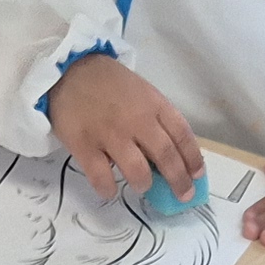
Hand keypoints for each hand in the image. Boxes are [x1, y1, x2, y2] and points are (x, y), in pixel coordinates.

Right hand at [44, 56, 205, 209]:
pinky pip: (101, 176)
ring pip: (137, 170)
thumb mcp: (140, 91)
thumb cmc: (108, 83)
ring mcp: (110, 134)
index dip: (193, 158)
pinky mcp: (84, 145)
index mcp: (153, 103)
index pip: (182, 134)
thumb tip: (166, 156)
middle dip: (179, 180)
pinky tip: (109, 189)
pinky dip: (108, 188)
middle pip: (166, 156)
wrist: (68, 69)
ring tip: (142, 186)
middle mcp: (136, 119)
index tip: (197, 175)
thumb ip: (155, 118)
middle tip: (183, 195)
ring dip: (144, 184)